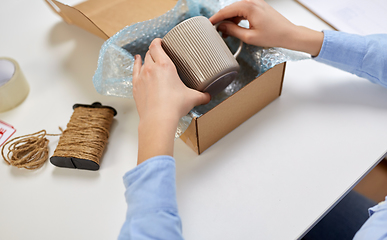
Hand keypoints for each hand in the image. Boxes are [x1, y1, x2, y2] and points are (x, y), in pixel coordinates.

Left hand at [132, 38, 210, 163]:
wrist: (158, 119)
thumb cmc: (174, 107)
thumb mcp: (192, 99)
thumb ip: (202, 96)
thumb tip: (208, 96)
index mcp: (165, 65)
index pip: (157, 46)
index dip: (158, 42)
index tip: (161, 41)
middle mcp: (151, 68)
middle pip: (149, 53)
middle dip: (154, 51)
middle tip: (159, 52)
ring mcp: (141, 77)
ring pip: (141, 61)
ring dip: (144, 57)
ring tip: (145, 55)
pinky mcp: (136, 87)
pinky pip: (134, 71)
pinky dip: (136, 65)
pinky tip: (136, 63)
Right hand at [209, 0, 323, 55]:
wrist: (289, 34)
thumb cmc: (274, 35)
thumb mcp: (249, 37)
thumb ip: (233, 31)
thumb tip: (222, 27)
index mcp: (249, 7)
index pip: (226, 10)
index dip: (216, 18)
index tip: (208, 23)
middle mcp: (253, 2)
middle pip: (231, 8)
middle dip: (222, 19)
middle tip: (215, 30)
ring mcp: (257, 3)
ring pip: (237, 9)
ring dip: (230, 19)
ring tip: (225, 32)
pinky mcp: (259, 7)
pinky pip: (244, 10)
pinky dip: (237, 18)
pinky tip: (235, 27)